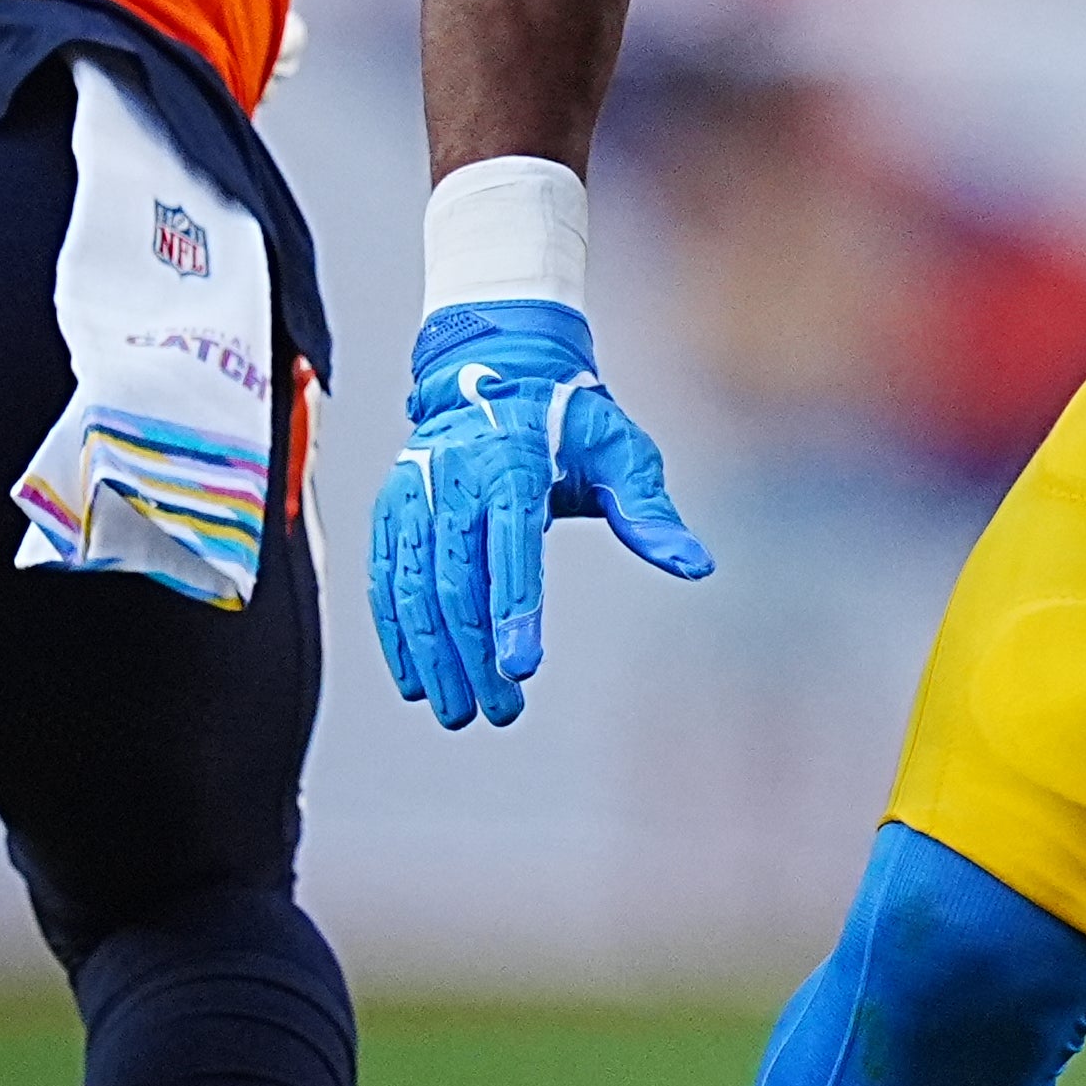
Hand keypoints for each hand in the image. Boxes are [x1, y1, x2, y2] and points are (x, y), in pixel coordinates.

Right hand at [369, 297, 710, 728]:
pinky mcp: (391, 510)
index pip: (511, 543)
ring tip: (461, 711)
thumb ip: (651, 512)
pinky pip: (386, 581)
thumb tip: (698, 566)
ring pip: (416, 588)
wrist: (496, 372)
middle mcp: (454, 477)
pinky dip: (397, 634)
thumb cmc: (571, 421)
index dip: (514, 609)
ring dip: (435, 657)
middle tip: (499, 713)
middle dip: (475, 654)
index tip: (521, 669)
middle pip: (458, 580)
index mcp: (513, 459)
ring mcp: (414, 494)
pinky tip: (416, 681)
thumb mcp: (622, 452)